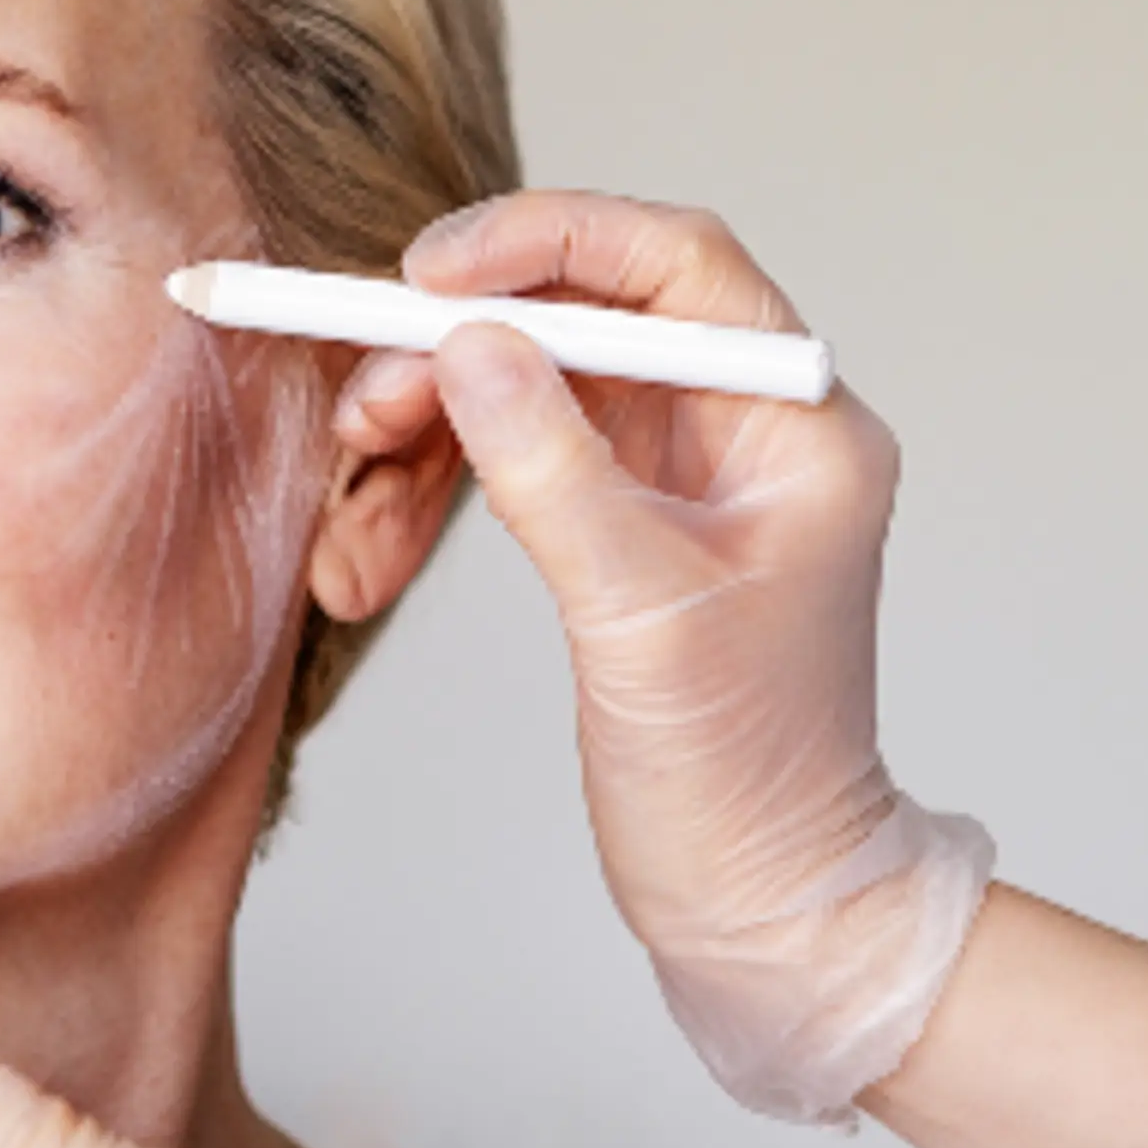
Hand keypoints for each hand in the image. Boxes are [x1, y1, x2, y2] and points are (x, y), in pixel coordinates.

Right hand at [338, 192, 993, 1125]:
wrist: (761, 904)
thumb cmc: (741, 775)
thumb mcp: (638, 610)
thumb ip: (551, 465)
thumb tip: (468, 340)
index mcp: (797, 423)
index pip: (672, 264)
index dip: (543, 243)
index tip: (426, 275)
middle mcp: (747, 428)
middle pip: (580, 320)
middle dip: (457, 355)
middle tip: (361, 408)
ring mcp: (684, 477)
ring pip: (528, 389)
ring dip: (425, 431)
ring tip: (350, 508)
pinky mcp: (625, 528)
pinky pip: (511, 461)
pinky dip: (434, 492)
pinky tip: (367, 556)